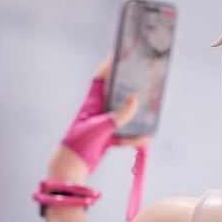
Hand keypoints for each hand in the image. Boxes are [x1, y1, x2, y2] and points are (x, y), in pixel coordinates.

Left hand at [48, 55, 148, 182]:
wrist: (71, 167)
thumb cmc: (81, 143)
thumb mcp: (102, 127)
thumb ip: (120, 114)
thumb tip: (136, 99)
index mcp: (92, 102)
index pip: (100, 78)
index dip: (108, 66)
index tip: (119, 54)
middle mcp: (98, 110)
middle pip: (115, 94)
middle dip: (129, 88)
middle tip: (143, 80)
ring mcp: (103, 124)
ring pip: (123, 114)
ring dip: (135, 114)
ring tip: (150, 109)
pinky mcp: (107, 138)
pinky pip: (125, 134)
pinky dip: (134, 136)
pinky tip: (145, 137)